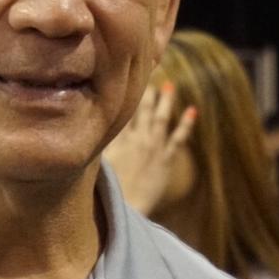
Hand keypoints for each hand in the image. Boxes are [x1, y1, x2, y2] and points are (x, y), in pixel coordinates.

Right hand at [103, 81, 196, 215]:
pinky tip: (193, 110)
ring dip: (165, 101)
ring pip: (159, 118)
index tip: (125, 75)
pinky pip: (178, 138)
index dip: (124, 92)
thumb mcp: (96, 163)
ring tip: (168, 85)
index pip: (121, 110)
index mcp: (117, 139)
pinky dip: (186, 123)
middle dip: (145, 90)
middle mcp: (135, 139)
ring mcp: (152, 148)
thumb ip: (94, 143)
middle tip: (149, 72)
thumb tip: (84, 124)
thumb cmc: (106, 190)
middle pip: (141, 109)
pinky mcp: (166, 159)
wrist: (126, 207)